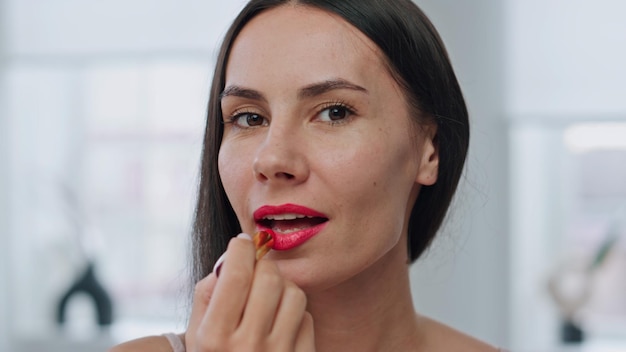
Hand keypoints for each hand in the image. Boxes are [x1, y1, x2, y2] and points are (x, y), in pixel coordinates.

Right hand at [185, 234, 314, 351]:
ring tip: (269, 298)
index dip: (240, 248)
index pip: (234, 275)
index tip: (241, 243)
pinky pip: (308, 318)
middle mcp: (247, 349)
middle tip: (255, 269)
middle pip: (269, 278)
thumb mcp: (198, 330)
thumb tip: (235, 255)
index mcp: (214, 339)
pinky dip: (295, 313)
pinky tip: (280, 323)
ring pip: (294, 294)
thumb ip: (211, 290)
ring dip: (282, 287)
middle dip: (262, 266)